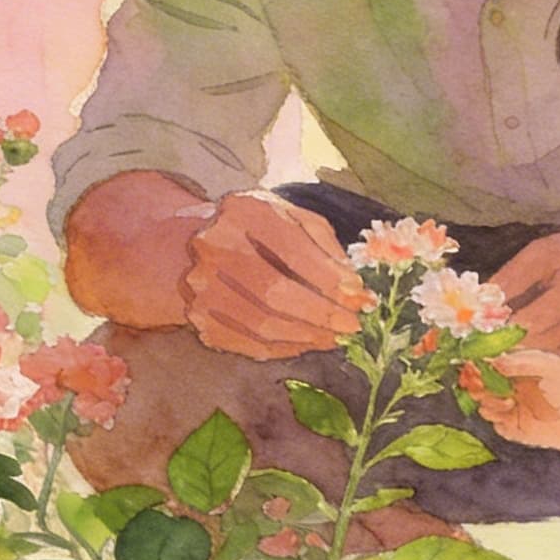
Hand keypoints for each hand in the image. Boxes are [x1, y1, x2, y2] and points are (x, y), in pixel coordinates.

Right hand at [182, 191, 370, 359]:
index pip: (291, 250)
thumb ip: (324, 244)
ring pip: (262, 324)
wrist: (204, 243)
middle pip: (274, 292)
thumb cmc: (260, 229)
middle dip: (321, 313)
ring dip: (306, 335)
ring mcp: (201, 286)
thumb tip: (353, 288)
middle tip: (352, 325)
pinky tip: (307, 342)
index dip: (329, 279)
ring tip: (334, 337)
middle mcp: (214, 247)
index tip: (359, 297)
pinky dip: (285, 348)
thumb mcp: (293, 218)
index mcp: (243, 211)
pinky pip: (249, 343)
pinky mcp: (200, 318)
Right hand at [464, 348, 559, 453]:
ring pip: (482, 402)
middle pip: (478, 382)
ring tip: (508, 401)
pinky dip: (496, 416)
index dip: (477, 361)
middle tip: (478, 382)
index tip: (472, 362)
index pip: (488, 360)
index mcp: (516, 367)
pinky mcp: (511, 427)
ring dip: (488, 400)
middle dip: (474, 382)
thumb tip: (493, 360)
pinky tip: (510, 411)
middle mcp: (509, 386)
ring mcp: (508, 407)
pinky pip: (493, 422)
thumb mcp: (549, 366)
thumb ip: (521, 361)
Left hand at [493, 222, 559, 364]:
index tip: (475, 329)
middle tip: (480, 340)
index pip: (529, 320)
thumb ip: (512, 277)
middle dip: (505, 342)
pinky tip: (528, 342)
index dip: (499, 328)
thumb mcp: (543, 252)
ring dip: (519, 352)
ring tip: (499, 340)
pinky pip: (558, 361)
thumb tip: (480, 305)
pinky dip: (540, 355)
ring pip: (546, 356)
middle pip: (537, 342)